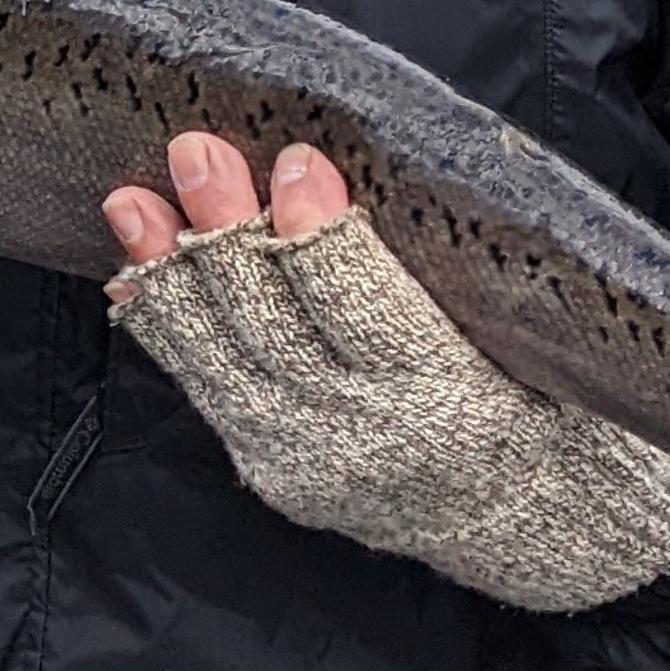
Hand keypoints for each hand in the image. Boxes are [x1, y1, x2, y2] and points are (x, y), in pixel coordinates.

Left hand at [99, 137, 669, 611]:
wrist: (528, 518)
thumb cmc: (536, 396)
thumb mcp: (518, 333)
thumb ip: (436, 270)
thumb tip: (332, 173)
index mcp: (447, 396)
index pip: (362, 304)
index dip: (316, 232)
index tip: (294, 162)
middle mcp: (366, 437)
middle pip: (274, 322)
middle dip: (226, 231)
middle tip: (196, 152)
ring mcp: (309, 462)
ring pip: (222, 358)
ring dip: (172, 272)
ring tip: (133, 201)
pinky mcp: (273, 473)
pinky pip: (206, 392)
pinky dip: (167, 330)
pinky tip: (136, 278)